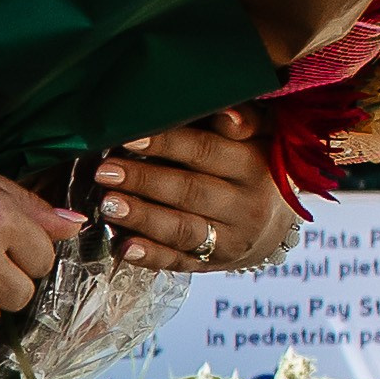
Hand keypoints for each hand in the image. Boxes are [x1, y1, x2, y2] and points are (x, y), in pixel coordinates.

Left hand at [95, 109, 290, 272]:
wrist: (274, 222)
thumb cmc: (255, 162)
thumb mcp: (262, 135)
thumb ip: (244, 120)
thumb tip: (226, 114)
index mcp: (255, 166)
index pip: (207, 151)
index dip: (167, 144)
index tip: (130, 137)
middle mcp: (245, 207)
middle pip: (190, 191)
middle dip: (144, 181)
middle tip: (105, 171)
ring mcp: (229, 241)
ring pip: (183, 230)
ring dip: (143, 218)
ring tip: (108, 205)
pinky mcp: (211, 264)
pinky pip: (179, 262)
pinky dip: (151, 256)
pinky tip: (125, 248)